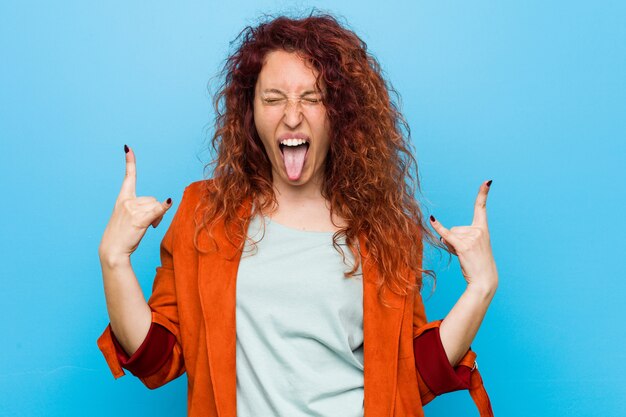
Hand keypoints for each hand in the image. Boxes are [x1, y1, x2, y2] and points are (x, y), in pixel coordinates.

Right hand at [98, 145, 171, 262]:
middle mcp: (127, 201)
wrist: (112, 250)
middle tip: (147, 224)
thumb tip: (164, 204)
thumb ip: (144, 209)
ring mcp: (132, 209)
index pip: (128, 178)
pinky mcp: (139, 219)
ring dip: (158, 217)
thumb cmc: (122, 236)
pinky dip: (164, 208)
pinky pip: (157, 210)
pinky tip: (168, 203)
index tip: (128, 148)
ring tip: (147, 227)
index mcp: (122, 199)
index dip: (130, 162)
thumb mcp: (130, 219)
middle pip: (153, 199)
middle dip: (155, 210)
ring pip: (157, 206)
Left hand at [429, 180, 497, 292]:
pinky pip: (446, 234)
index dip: (483, 193)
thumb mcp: (472, 247)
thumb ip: (459, 237)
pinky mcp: (463, 246)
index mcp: (483, 229)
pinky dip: (437, 228)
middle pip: (455, 228)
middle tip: (467, 253)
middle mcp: (479, 231)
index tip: (487, 181)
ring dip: (451, 246)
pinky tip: (431, 219)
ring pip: (450, 234)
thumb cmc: (478, 264)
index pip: (482, 208)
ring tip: (464, 256)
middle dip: (455, 240)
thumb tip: (441, 234)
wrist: (485, 280)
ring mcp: (471, 238)